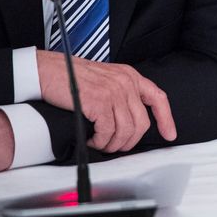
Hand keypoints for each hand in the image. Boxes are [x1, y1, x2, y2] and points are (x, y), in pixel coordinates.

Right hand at [37, 51, 176, 152]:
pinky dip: (100, 142)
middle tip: (115, 146)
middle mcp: (126, 82)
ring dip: (113, 144)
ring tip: (99, 143)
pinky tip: (91, 140)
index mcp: (130, 76)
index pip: (158, 98)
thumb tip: (127, 121)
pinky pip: (108, 132)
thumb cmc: (70, 77)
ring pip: (126, 131)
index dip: (166, 119)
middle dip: (129, 141)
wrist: (47, 70)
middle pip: (141, 123)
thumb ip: (120, 94)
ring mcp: (114, 92)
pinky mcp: (99, 102)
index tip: (169, 134)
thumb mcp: (105, 79)